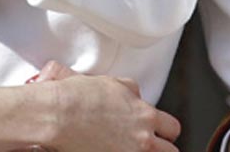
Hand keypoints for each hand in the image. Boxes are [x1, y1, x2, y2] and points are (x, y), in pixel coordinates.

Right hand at [47, 74, 180, 151]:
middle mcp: (141, 139)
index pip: (172, 128)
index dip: (166, 132)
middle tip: (150, 146)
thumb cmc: (80, 96)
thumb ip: (132, 93)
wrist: (57, 114)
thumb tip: (136, 98)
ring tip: (131, 149)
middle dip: (161, 149)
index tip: (160, 135)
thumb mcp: (116, 84)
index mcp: (145, 115)